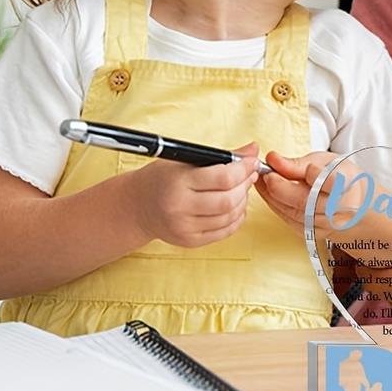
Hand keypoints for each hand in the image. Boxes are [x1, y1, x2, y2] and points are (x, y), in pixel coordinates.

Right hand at [128, 142, 259, 248]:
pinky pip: (223, 231)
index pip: (223, 177)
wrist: (138, 206)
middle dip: (245, 185)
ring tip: (241, 189)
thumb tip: (253, 149)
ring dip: (243, 201)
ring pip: (228, 217)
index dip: (244, 169)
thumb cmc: (163, 178)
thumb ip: (222, 155)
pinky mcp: (189, 241)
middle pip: (228, 200)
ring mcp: (184, 228)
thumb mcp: (187, 159)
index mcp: (179, 182)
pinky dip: (236, 218)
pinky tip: (235, 206)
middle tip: (249, 175)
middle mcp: (180, 208)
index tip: (252, 161)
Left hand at [254, 150, 366, 236]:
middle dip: (280, 186)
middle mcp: (338, 210)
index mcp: (347, 187)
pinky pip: (290, 221)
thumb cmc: (344, 179)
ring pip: (293, 213)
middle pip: (305, 200)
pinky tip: (268, 194)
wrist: (359, 208)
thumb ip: (299, 162)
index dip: (312, 173)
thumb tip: (272, 159)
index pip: (330, 182)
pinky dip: (276, 207)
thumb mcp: (327, 162)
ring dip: (272, 196)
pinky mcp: (313, 234)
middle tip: (265, 173)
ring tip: (261, 180)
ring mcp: (325, 225)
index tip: (295, 163)